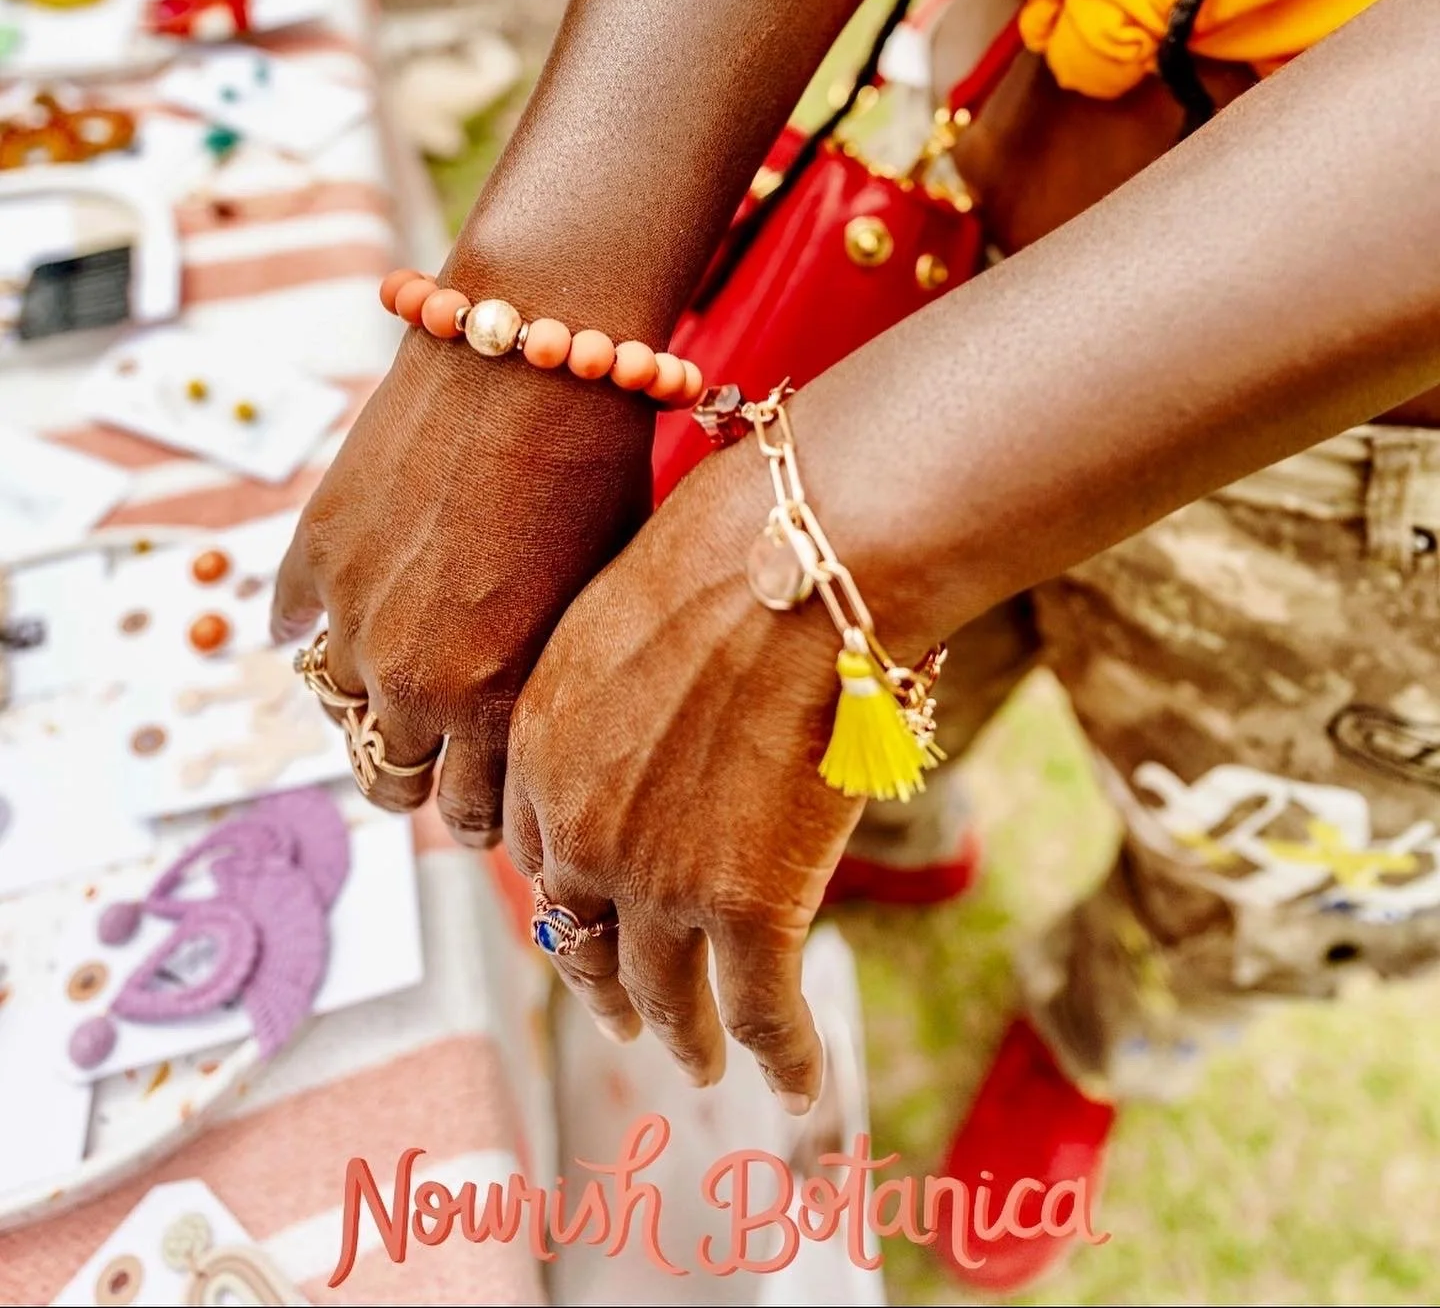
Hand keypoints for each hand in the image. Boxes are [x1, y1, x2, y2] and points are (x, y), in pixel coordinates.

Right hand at [271, 323, 653, 843]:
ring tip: (401, 675)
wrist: (532, 355)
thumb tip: (542, 737)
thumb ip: (554, 685)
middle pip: (393, 779)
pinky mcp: (313, 552)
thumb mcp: (599, 599)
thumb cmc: (597, 470)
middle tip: (443, 750)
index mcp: (495, 703)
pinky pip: (294, 624)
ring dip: (367, 701)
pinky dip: (319, 623)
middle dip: (422, 774)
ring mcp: (351, 615)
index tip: (492, 800)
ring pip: (338, 710)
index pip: (469, 819)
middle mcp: (412, 678)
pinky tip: (356, 605)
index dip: (486, 816)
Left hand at [504, 433, 863, 1112]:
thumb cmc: (723, 548)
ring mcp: (658, 880)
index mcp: (536, 751)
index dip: (571, 895)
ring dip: (684, 1037)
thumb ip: (611, 686)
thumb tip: (647, 699)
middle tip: (631, 1015)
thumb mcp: (619, 612)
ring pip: (663, 994)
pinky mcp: (748, 908)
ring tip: (700, 1062)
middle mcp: (579, 831)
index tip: (591, 913)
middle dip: (607, 986)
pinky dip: (785, 1060)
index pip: (542, 857)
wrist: (796, 562)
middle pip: (585, 939)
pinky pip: (764, 1012)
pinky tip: (800, 1089)